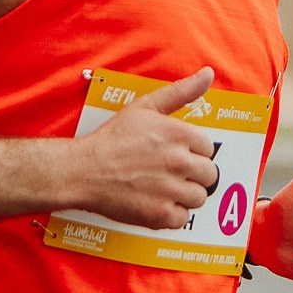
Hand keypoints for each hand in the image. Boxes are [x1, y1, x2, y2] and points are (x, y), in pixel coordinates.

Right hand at [65, 68, 221, 229]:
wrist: (83, 170)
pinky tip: (155, 203)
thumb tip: (207, 74)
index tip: (175, 155)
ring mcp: (171, 189)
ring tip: (162, 189)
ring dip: (184, 195)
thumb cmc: (111, 139)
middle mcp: (179, 161)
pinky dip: (171, 214)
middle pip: (209, 175)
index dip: (192, 152)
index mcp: (179, 134)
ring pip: (199, 198)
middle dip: (192, 175)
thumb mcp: (145, 107)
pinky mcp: (161, 214)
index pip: (208, 148)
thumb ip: (181, 91)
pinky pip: (183, 219)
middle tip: (170, 174)